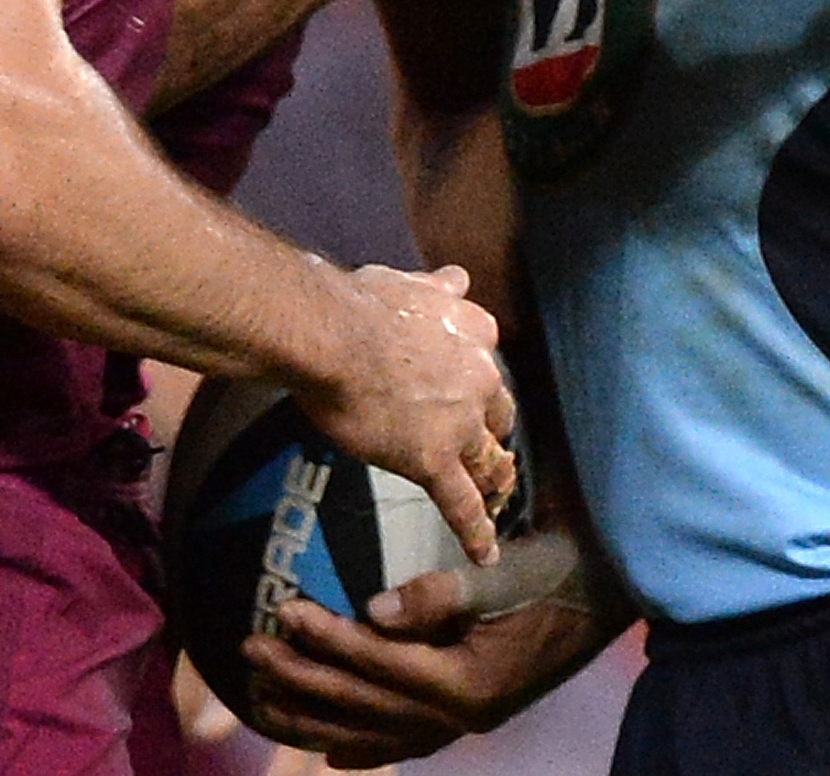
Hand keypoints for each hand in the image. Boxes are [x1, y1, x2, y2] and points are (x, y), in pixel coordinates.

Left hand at [241, 535, 626, 766]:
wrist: (610, 594)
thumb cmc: (557, 573)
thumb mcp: (502, 575)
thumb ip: (439, 594)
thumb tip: (373, 611)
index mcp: (467, 682)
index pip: (378, 663)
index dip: (326, 638)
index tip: (282, 610)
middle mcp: (461, 716)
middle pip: (364, 704)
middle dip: (302, 679)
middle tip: (249, 650)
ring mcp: (465, 725)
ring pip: (376, 732)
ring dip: (317, 719)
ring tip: (263, 704)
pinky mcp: (470, 719)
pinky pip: (407, 744)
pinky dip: (367, 749)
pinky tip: (335, 755)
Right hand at [291, 264, 516, 564]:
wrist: (333, 336)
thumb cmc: (359, 304)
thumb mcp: (409, 282)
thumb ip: (438, 287)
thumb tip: (458, 277)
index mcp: (473, 333)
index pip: (485, 367)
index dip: (478, 388)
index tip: (472, 399)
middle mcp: (478, 379)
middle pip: (496, 417)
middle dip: (493, 437)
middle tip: (490, 455)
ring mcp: (459, 424)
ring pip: (486, 461)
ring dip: (492, 482)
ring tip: (496, 500)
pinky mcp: (434, 460)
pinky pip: (461, 503)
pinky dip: (476, 532)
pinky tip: (486, 553)